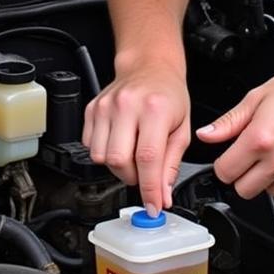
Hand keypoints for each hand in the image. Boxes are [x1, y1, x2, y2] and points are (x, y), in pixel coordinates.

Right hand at [82, 65, 190, 214]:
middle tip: (144, 173)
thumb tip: (162, 195)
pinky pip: (90, 146)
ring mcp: (105, 106)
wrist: (149, 66)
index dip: (149, 189)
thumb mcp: (183, 129)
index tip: (153, 206)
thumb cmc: (168, 95)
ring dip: (117, 167)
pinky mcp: (91, 108)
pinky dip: (104, 153)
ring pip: (100, 157)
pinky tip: (119, 143)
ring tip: (131, 155)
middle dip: (132, 178)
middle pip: (119, 161)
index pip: (148, 158)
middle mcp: (127, 105)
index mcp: (155, 109)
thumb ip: (172, 164)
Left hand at [196, 59, 273, 197]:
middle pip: (243, 190)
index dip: (223, 162)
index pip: (224, 172)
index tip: (229, 153)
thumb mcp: (258, 96)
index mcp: (260, 138)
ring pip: (267, 192)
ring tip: (272, 151)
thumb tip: (207, 135)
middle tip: (248, 154)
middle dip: (240, 174)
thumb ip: (229, 121)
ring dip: (263, 178)